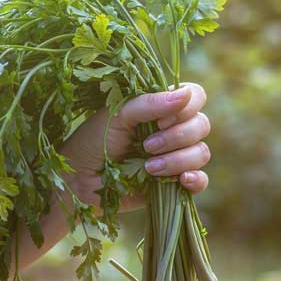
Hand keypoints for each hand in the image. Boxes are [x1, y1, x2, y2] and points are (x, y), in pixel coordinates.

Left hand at [61, 82, 210, 210]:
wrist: (78, 181)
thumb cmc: (93, 142)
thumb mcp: (116, 115)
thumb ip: (148, 103)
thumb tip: (185, 95)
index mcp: (161, 109)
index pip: (195, 97)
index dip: (186, 107)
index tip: (160, 120)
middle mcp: (173, 131)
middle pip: (202, 125)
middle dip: (177, 136)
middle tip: (147, 146)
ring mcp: (176, 158)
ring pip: (201, 153)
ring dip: (178, 159)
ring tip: (148, 168)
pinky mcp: (175, 185)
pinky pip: (201, 181)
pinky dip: (196, 180)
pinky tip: (181, 181)